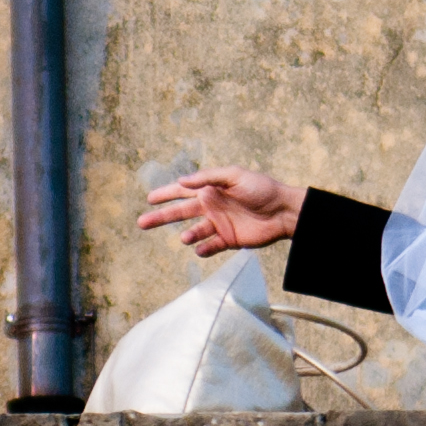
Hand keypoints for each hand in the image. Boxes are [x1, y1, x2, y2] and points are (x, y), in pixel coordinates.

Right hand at [137, 169, 305, 257]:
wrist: (283, 211)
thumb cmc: (261, 189)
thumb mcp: (234, 176)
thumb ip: (208, 178)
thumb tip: (182, 181)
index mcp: (210, 189)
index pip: (182, 191)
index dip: (165, 194)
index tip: (149, 199)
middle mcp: (211, 207)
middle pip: (180, 213)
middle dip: (161, 218)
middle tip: (142, 223)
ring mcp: (219, 224)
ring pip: (194, 232)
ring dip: (188, 235)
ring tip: (186, 237)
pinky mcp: (228, 240)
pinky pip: (211, 247)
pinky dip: (203, 249)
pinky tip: (200, 249)